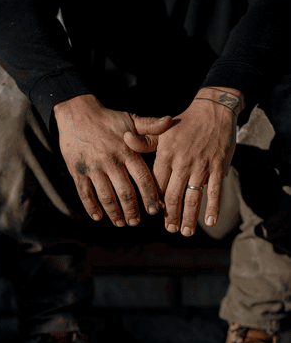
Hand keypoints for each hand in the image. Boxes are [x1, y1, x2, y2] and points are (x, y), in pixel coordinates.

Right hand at [54, 94, 172, 226]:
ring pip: (106, 197)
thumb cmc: (107, 118)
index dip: (150, 197)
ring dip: (114, 213)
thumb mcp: (131, 119)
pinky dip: (91, 207)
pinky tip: (98, 216)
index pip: (143, 179)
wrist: (76, 112)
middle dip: (132, 211)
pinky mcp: (77, 170)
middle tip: (136, 222)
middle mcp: (111, 161)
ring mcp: (93, 167)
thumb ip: (151, 126)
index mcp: (128, 151)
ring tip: (120, 222)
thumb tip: (170, 120)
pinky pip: (84, 193)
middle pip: (125, 193)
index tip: (156, 210)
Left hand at [125, 87, 240, 236]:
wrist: (213, 110)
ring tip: (185, 232)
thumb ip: (144, 141)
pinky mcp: (217, 167)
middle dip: (171, 215)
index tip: (154, 214)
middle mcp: (182, 164)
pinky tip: (209, 222)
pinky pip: (215, 191)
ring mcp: (201, 167)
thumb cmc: (184, 123)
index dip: (155, 200)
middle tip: (169, 229)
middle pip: (173, 195)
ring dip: (189, 217)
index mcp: (166, 156)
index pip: (156, 184)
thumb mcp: (161, 130)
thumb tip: (125, 139)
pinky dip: (212, 208)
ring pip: (193, 197)